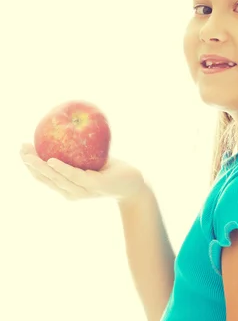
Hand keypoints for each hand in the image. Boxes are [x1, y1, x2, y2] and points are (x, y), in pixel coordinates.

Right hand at [19, 143, 145, 203]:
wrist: (133, 183)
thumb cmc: (111, 169)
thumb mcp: (90, 159)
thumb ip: (76, 151)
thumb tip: (62, 128)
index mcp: (68, 187)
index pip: (44, 178)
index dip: (31, 165)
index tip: (22, 150)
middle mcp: (72, 192)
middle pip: (46, 179)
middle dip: (31, 165)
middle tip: (21, 149)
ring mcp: (83, 192)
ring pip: (56, 179)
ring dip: (40, 167)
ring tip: (30, 154)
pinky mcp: (94, 187)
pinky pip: (74, 176)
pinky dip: (61, 169)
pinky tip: (51, 160)